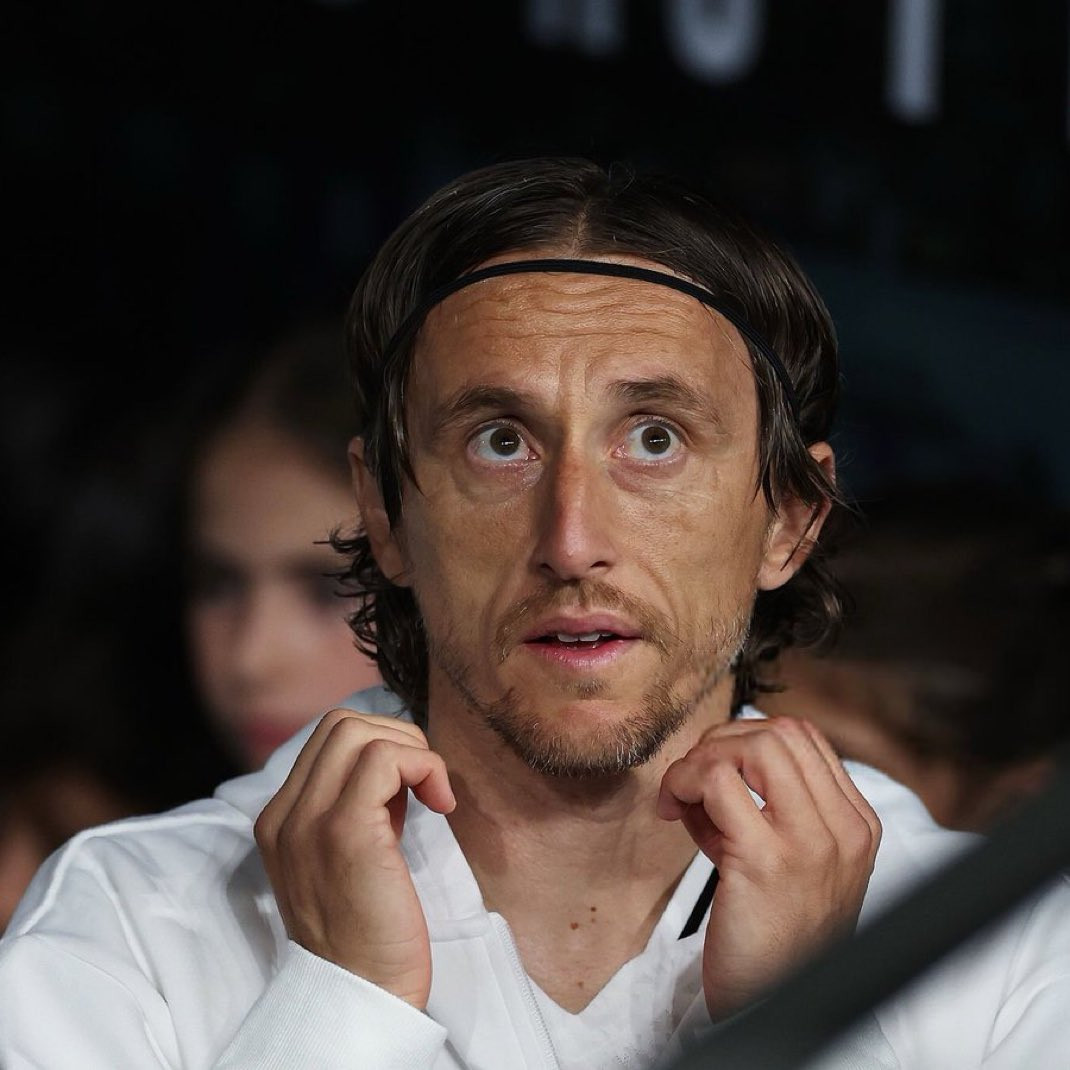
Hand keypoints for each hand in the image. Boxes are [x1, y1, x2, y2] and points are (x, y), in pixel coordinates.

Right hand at [254, 709, 455, 1008]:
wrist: (362, 996)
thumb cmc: (369, 931)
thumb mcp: (349, 858)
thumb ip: (358, 807)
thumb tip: (398, 763)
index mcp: (279, 820)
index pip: (325, 738)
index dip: (378, 744)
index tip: (408, 787)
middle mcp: (284, 815)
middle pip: (340, 723)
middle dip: (396, 736)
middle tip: (425, 783)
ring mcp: (308, 821)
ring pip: (358, 731)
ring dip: (411, 750)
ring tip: (432, 794)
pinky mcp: (344, 831)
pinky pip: (386, 759)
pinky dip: (424, 766)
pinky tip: (441, 804)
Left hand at [657, 716, 880, 1020]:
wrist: (770, 1005)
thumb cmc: (769, 935)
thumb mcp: (788, 861)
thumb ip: (767, 807)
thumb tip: (716, 754)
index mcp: (856, 825)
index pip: (804, 738)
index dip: (747, 737)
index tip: (714, 768)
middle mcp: (844, 831)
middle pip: (780, 733)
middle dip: (721, 742)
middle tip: (691, 779)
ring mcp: (811, 845)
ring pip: (754, 745)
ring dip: (702, 759)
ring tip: (682, 795)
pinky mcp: (767, 861)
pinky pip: (719, 782)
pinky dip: (685, 782)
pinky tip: (673, 810)